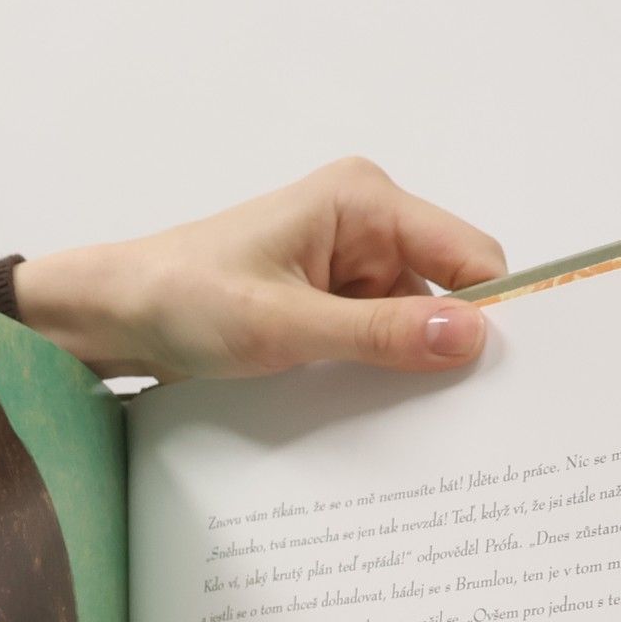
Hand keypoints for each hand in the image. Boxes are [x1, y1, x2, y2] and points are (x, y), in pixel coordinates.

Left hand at [14, 156, 506, 380]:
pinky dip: (379, 377)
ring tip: (402, 419)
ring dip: (408, 371)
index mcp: (363, 202)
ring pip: (414, 327)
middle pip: (447, 294)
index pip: (469, 256)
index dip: (494, 312)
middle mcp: (365, 227)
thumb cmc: (183, 297)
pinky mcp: (329, 306)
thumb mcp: (287, 325)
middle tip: (462, 417)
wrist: (115, 317)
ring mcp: (348, 269)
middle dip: (449, 349)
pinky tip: (371, 410)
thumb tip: (469, 336)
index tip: (505, 375)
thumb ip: (381, 334)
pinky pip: (379, 343)